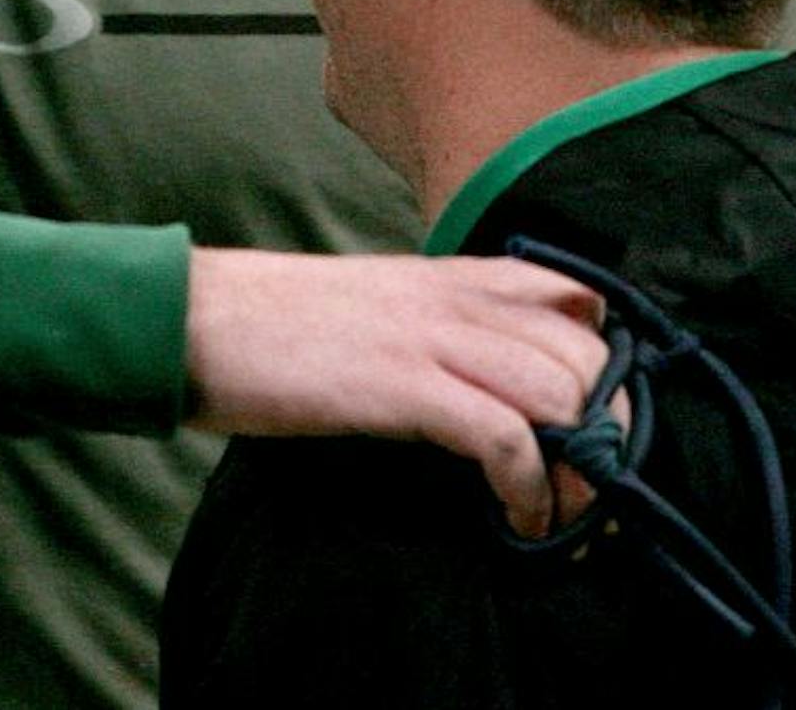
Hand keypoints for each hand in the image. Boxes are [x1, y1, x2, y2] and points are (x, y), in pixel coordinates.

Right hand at [184, 249, 604, 538]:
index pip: (565, 292)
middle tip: (587, 491)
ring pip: (559, 389)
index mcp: (439, 277)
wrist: (188, 318)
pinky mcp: (397, 385)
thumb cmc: (264, 325)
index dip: (603, 358)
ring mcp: (424, 337)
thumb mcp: (364, 307)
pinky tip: (516, 517)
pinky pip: (503, 434)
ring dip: (580, 467)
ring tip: (560, 514)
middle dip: (607, 431)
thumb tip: (472, 377)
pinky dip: (529, 486)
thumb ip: (423, 325)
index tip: (591, 421)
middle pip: (581, 352)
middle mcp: (446, 299)